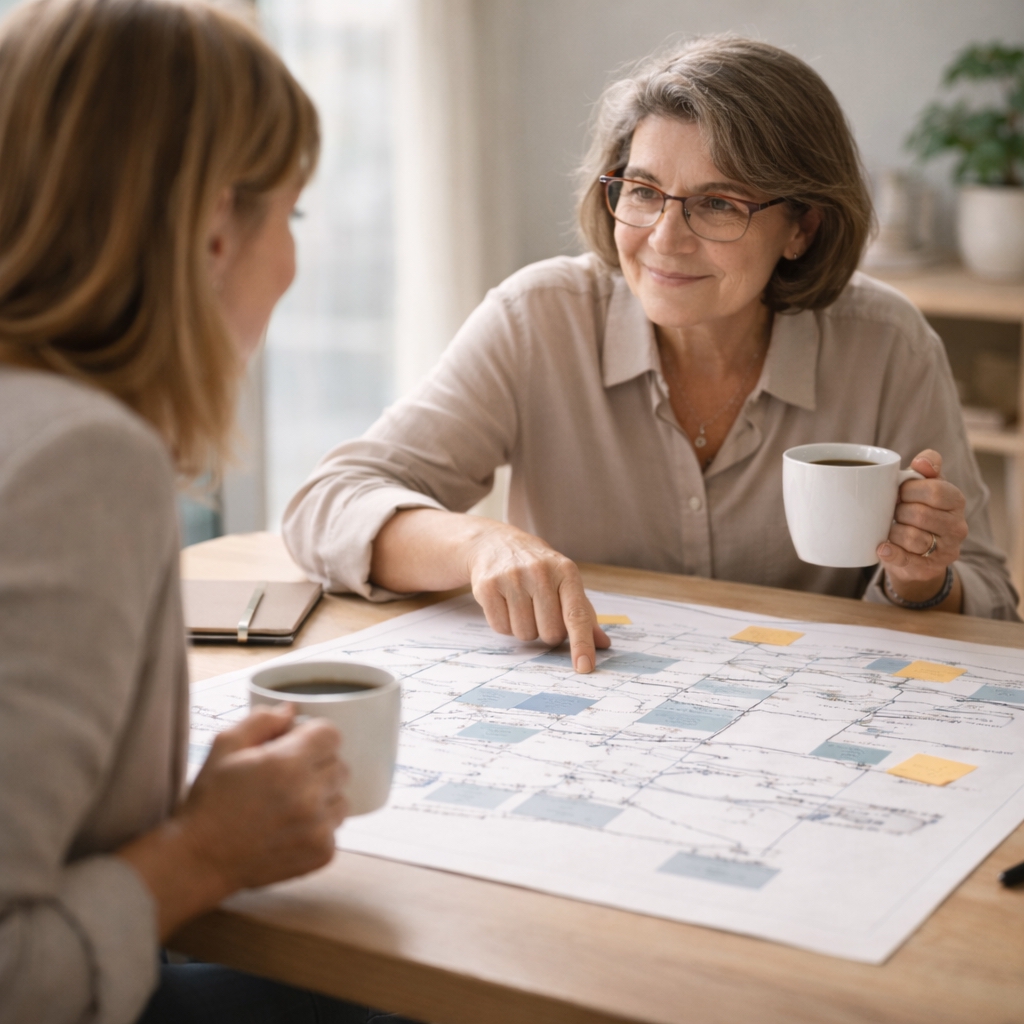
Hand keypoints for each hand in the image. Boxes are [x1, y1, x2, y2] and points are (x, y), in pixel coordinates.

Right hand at [118, 704, 347, 939]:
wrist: (199, 860)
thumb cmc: (210, 802)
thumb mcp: (224, 747)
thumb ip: (261, 720)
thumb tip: (291, 711)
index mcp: (287, 764)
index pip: (331, 735)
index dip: (313, 737)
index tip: (297, 747)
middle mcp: (308, 796)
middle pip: (340, 765)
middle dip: (318, 766)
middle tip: (288, 778)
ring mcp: (318, 828)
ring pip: (342, 797)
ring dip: (323, 798)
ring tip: (289, 805)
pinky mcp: (322, 853)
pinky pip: (336, 828)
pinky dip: (319, 827)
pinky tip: (290, 828)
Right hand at [465, 521, 610, 672]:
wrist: (496, 544)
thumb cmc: (538, 569)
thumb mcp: (564, 581)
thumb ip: (584, 613)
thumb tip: (602, 644)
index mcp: (566, 571)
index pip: (577, 614)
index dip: (581, 643)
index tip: (584, 666)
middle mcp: (540, 572)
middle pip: (550, 632)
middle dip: (547, 632)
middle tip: (541, 612)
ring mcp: (511, 578)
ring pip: (525, 634)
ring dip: (525, 629)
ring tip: (522, 605)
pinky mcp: (487, 586)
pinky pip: (501, 628)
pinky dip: (505, 625)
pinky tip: (505, 604)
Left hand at [877, 449, 966, 608]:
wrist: (917, 551)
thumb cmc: (918, 509)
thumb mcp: (925, 484)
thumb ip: (927, 466)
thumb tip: (923, 462)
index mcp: (956, 500)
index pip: (933, 491)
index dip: (908, 490)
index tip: (897, 493)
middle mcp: (958, 526)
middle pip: (919, 514)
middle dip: (898, 511)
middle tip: (893, 512)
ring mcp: (946, 550)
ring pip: (912, 537)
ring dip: (893, 531)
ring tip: (891, 528)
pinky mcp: (929, 568)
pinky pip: (907, 559)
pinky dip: (891, 552)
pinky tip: (882, 548)